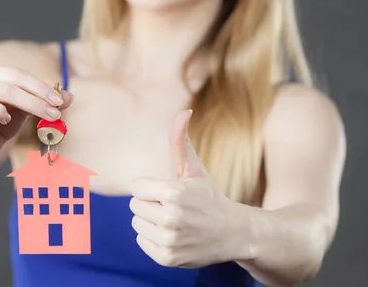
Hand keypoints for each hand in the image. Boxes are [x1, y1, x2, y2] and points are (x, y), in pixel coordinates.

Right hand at [0, 63, 72, 163]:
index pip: (15, 75)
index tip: (59, 102)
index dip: (39, 88)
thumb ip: (46, 102)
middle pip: (3, 87)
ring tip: (9, 120)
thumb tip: (70, 96)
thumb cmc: (2, 122)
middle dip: (33, 101)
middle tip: (53, 115)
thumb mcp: (26, 110)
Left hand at [129, 109, 252, 268]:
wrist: (233, 233)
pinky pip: (141, 241)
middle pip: (135, 205)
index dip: (151, 187)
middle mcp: (171, 218)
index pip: (136, 187)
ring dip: (151, 221)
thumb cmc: (208, 197)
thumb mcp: (194, 168)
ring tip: (174, 222)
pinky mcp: (167, 258)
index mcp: (174, 193)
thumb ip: (181, 140)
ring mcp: (169, 240)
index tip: (169, 192)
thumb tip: (184, 110)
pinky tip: (173, 235)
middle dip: (151, 203)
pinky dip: (153, 238)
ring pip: (137, 223)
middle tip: (174, 208)